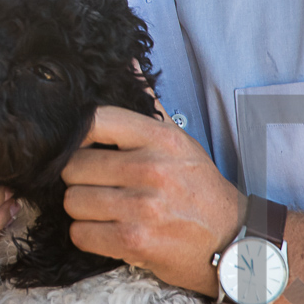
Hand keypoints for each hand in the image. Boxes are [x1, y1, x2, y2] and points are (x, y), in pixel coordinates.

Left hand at [61, 105, 243, 294]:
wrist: (230, 241)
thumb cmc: (198, 189)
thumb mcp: (180, 142)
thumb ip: (150, 104)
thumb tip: (127, 61)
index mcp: (160, 139)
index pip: (95, 121)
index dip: (78, 136)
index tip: (83, 148)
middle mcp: (151, 169)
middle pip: (74, 167)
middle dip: (79, 179)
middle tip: (97, 185)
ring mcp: (143, 207)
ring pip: (73, 201)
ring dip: (82, 210)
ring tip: (104, 210)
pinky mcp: (135, 242)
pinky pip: (80, 234)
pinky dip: (88, 236)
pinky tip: (106, 232)